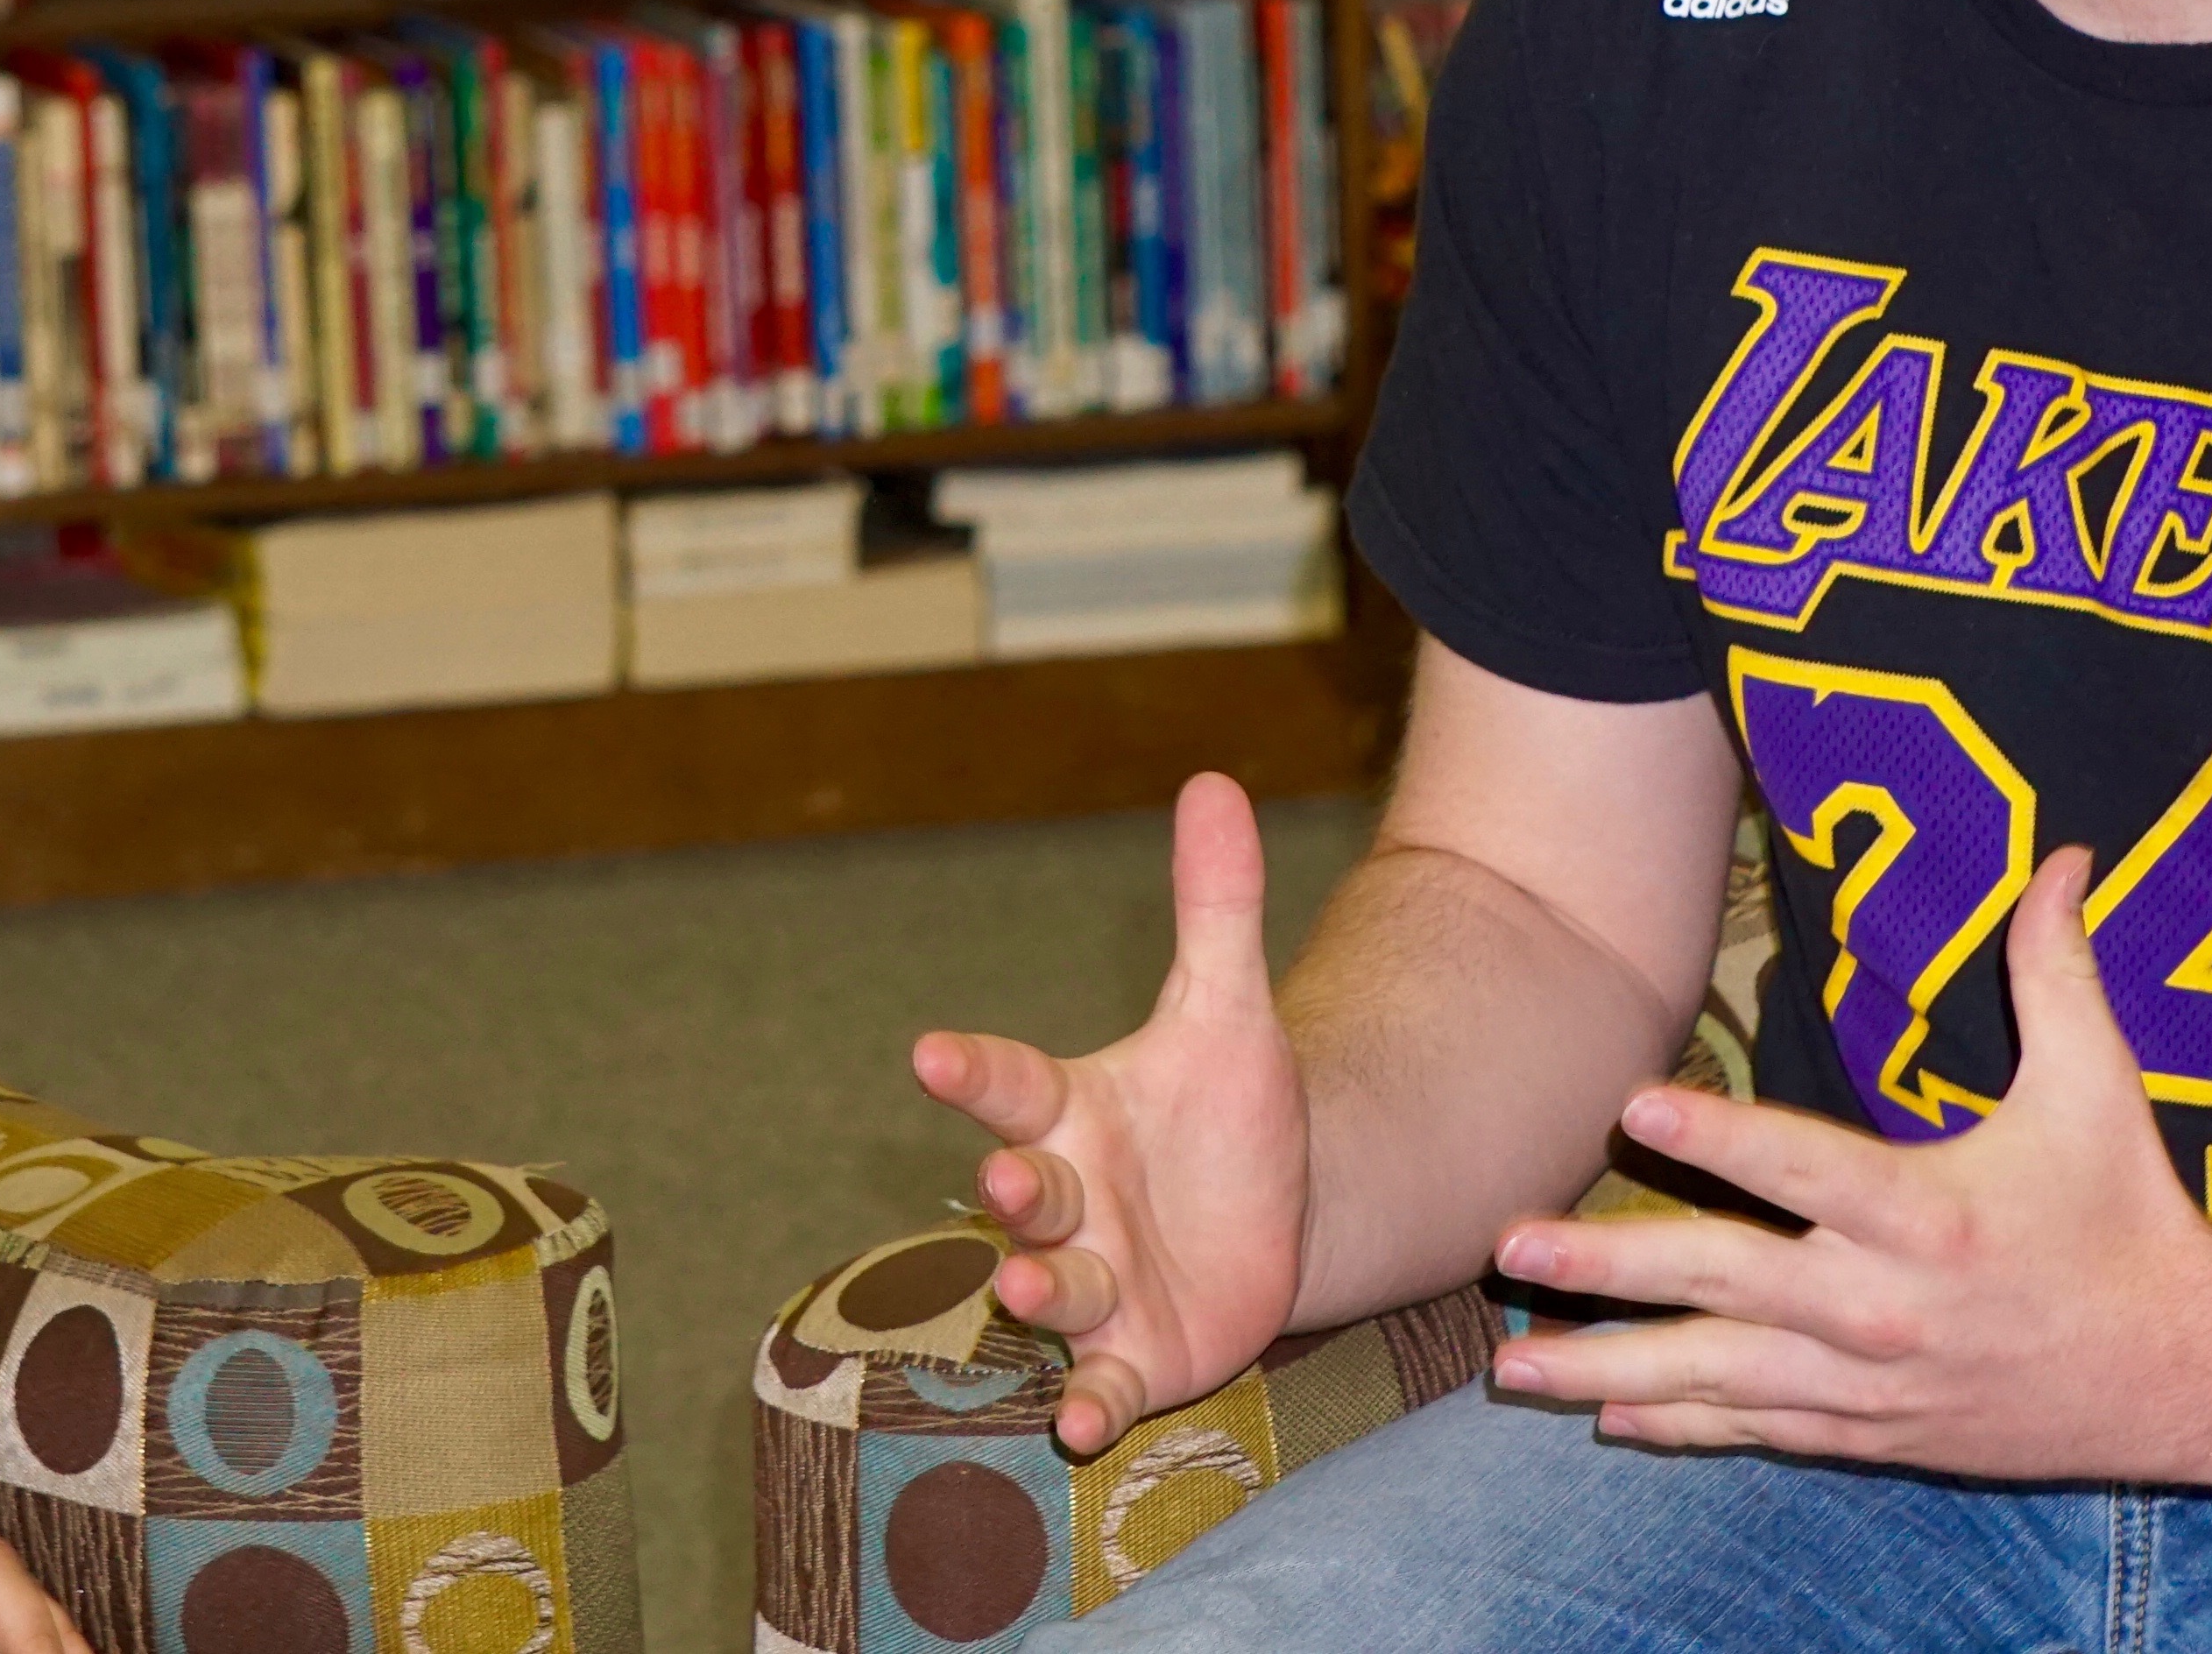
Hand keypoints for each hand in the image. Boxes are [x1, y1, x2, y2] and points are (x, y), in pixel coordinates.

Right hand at [910, 772, 1310, 1455]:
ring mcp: (1095, 1284)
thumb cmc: (1227, 1110)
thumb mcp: (1229, 1010)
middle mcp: (1069, 1198)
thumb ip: (1214, 906)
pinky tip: (1081, 1431)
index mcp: (1072, 1110)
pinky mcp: (1134, 1357)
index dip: (972, 1071)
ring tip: (1034, 1287)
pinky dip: (1087, 1408)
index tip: (931, 1052)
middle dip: (1015, 1191)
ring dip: (1039, 1293)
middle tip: (1008, 1179)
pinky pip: (1099, 1387)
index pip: (1011, 1082)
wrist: (1280, 1213)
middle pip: (1028, 1192)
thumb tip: (1212, 780)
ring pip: (1052, 1289)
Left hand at [1483, 847, 2211, 1485]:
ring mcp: (1871, 1380)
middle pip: (1726, 1280)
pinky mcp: (1874, 1431)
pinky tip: (1606, 1413)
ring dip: (1609, 1366)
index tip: (1634, 1103)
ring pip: (1719, 1375)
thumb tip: (2061, 855)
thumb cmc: (2131, 1219)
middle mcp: (1885, 1305)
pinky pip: (1759, 1426)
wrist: (2186, 1377)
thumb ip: (2060, 972)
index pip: (1806, 1165)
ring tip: (1511, 1365)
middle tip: (1511, 1245)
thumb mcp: (2099, 1090)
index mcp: (1931, 1215)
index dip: (1722, 1134)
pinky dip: (1681, 1423)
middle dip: (1611, 1265)